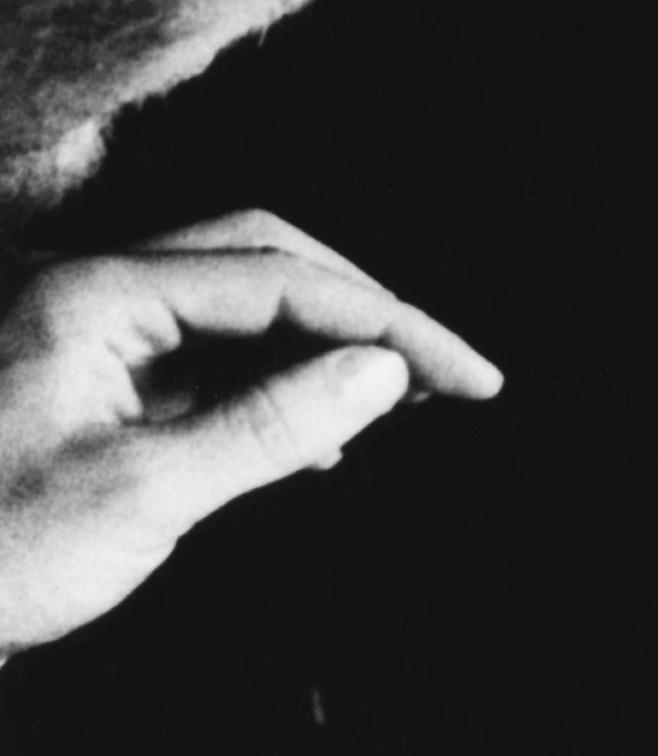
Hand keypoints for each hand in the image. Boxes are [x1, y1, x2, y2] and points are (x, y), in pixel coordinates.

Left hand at [0, 213, 503, 655]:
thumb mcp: (148, 494)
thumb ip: (272, 423)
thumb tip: (385, 371)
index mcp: (96, 298)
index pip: (278, 278)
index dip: (388, 323)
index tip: (472, 380)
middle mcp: (89, 298)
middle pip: (258, 262)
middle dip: (362, 311)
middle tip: (448, 377)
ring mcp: (86, 342)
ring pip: (234, 310)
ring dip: (322, 347)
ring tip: (400, 401)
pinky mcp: (88, 392)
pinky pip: (201, 362)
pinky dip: (274, 386)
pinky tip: (317, 439)